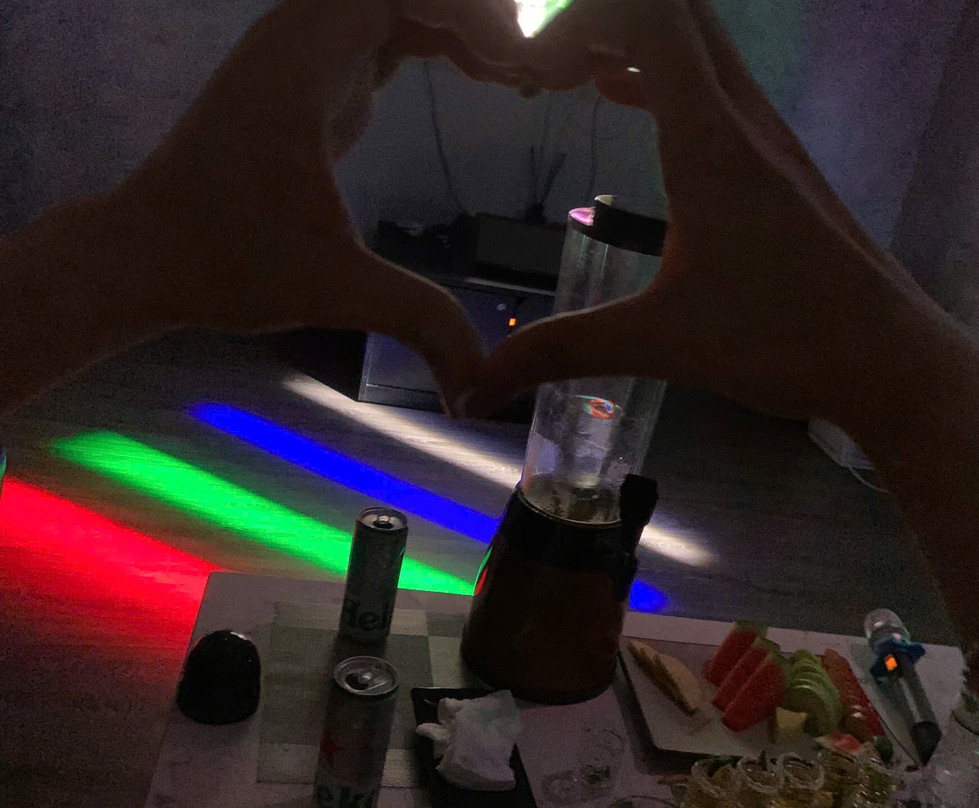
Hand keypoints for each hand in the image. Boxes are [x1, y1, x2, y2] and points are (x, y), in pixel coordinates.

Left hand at [113, 0, 524, 405]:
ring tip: (516, 75)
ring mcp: (303, 52)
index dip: (473, 14)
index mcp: (303, 62)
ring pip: (396, 1)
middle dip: (476, 17)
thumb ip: (420, 321)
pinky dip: (434, 40)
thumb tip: (480, 388)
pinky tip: (477, 75)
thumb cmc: (227, 263)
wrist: (145, 256)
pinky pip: (383, 28)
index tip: (520, 68)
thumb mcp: (336, 289)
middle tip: (532, 71)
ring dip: (458, 24)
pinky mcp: (308, 77)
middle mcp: (300, 36)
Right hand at [468, 0, 964, 426]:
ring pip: (696, 43)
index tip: (532, 72)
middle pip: (673, 12)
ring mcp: (768, 134)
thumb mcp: (659, 343)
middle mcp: (743, 116)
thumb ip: (563, 350)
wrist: (890, 358)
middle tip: (539, 64)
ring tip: (566, 75)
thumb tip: (477, 387)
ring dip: (629, 40)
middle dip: (597, 20)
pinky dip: (657, 74)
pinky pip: (710, 82)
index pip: (646, 14)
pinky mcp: (779, 160)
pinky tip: (620, 100)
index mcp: (710, 139)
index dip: (577, 18)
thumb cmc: (780, 341)